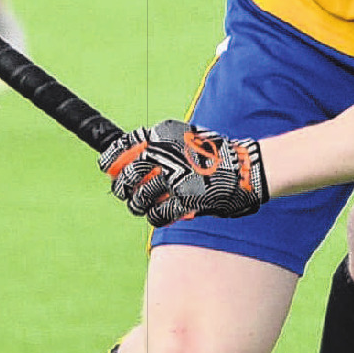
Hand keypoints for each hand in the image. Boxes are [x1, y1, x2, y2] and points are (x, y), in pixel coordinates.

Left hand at [101, 120, 269, 225]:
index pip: (124, 146)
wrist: (245, 168)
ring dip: (138, 205)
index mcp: (163, 136)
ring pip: (139, 198)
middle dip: (122, 188)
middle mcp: (164, 154)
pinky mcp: (183, 199)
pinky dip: (156, 216)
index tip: (108, 169)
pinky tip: (161, 214)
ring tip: (143, 205)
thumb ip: (161, 145)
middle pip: (127, 176)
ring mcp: (173, 178)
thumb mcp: (186, 137)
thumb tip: (131, 158)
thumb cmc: (215, 154)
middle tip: (125, 192)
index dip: (111, 160)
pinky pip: (157, 214)